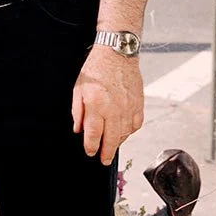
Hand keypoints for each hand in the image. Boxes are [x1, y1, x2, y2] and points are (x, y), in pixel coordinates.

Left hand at [71, 46, 143, 165]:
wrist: (117, 53)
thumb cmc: (95, 69)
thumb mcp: (78, 88)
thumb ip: (77, 111)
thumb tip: (79, 129)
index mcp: (97, 105)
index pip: (94, 133)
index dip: (91, 146)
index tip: (90, 153)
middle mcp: (114, 109)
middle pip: (112, 138)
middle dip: (106, 152)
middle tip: (104, 161)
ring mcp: (128, 107)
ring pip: (125, 133)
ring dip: (118, 142)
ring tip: (112, 146)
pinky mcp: (138, 103)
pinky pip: (136, 124)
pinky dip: (130, 131)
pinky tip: (124, 133)